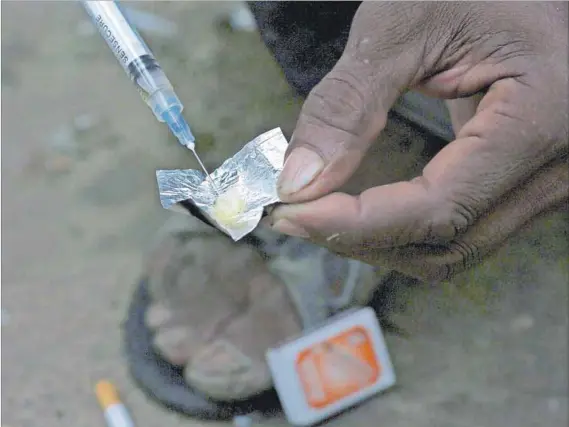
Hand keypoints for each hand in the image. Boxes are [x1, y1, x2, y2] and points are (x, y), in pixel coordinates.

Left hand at [266, 2, 567, 280]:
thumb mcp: (404, 24)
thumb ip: (348, 104)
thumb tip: (297, 181)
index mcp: (542, 118)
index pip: (437, 210)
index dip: (355, 223)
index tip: (290, 211)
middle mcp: (557, 166)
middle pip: (444, 245)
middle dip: (359, 239)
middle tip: (293, 212)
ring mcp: (545, 179)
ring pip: (451, 249)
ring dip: (378, 242)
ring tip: (321, 211)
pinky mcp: (522, 181)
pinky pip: (459, 228)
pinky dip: (401, 229)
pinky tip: (362, 208)